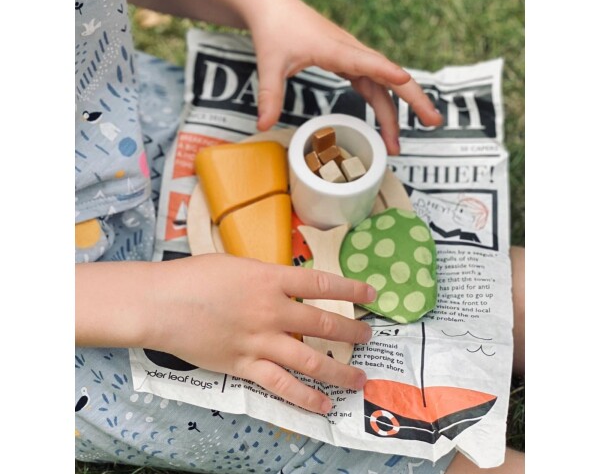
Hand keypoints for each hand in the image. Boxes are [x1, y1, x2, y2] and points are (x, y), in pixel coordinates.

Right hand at [146, 253, 374, 413]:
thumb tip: (286, 286)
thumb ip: (266, 277)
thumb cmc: (195, 276)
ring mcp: (259, 342)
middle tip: (368, 337)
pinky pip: (281, 385)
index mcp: (271, 280)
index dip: (350, 289)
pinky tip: (324, 405)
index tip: (370, 294)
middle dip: (351, 332)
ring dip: (339, 371)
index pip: (321, 285)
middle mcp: (272, 311)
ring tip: (358, 378)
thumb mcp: (238, 265)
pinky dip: (305, 397)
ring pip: (310, 360)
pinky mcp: (243, 367)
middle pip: (323, 324)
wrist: (161, 303)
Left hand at [247, 0, 442, 153]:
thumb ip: (269, 95)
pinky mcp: (346, 60)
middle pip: (390, 76)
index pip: (368, 61)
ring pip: (382, 85)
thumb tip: (263, 126)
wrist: (272, 5)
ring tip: (395, 145)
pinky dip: (381, 103)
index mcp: (335, 48)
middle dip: (413, 100)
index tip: (407, 83)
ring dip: (393, 113)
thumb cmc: (273, 29)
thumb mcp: (269, 63)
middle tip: (433, 122)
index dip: (388, 72)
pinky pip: (371, 84)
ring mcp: (351, 56)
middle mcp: (350, 51)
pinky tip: (386, 122)